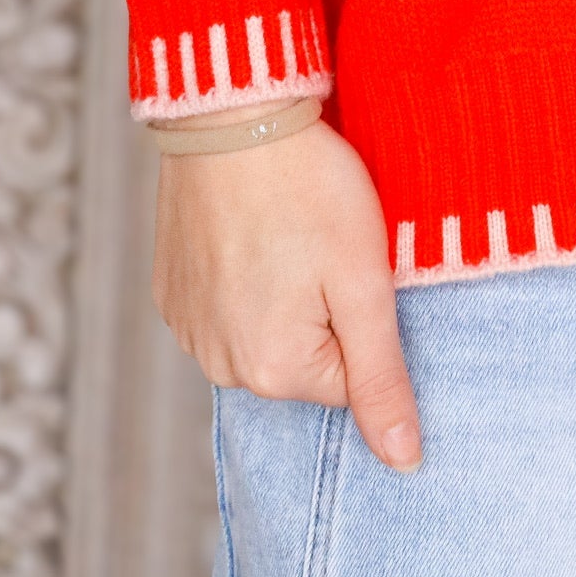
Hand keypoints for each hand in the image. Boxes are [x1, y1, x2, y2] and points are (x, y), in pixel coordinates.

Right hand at [152, 111, 420, 469]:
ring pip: (267, 331)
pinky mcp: (170, 292)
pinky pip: (228, 305)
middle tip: (321, 241)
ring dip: (285, 292)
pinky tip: (253, 227)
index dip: (364, 313)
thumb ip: (382, 378)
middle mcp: (219, 365)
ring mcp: (187, 328)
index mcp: (272, 371)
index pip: (352, 377)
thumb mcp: (364, 282)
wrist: (231, 115)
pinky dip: (246, 275)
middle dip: (325, 309)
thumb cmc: (308, 189)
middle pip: (306, 360)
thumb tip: (405, 462)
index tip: (351, 261)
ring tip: (286, 228)